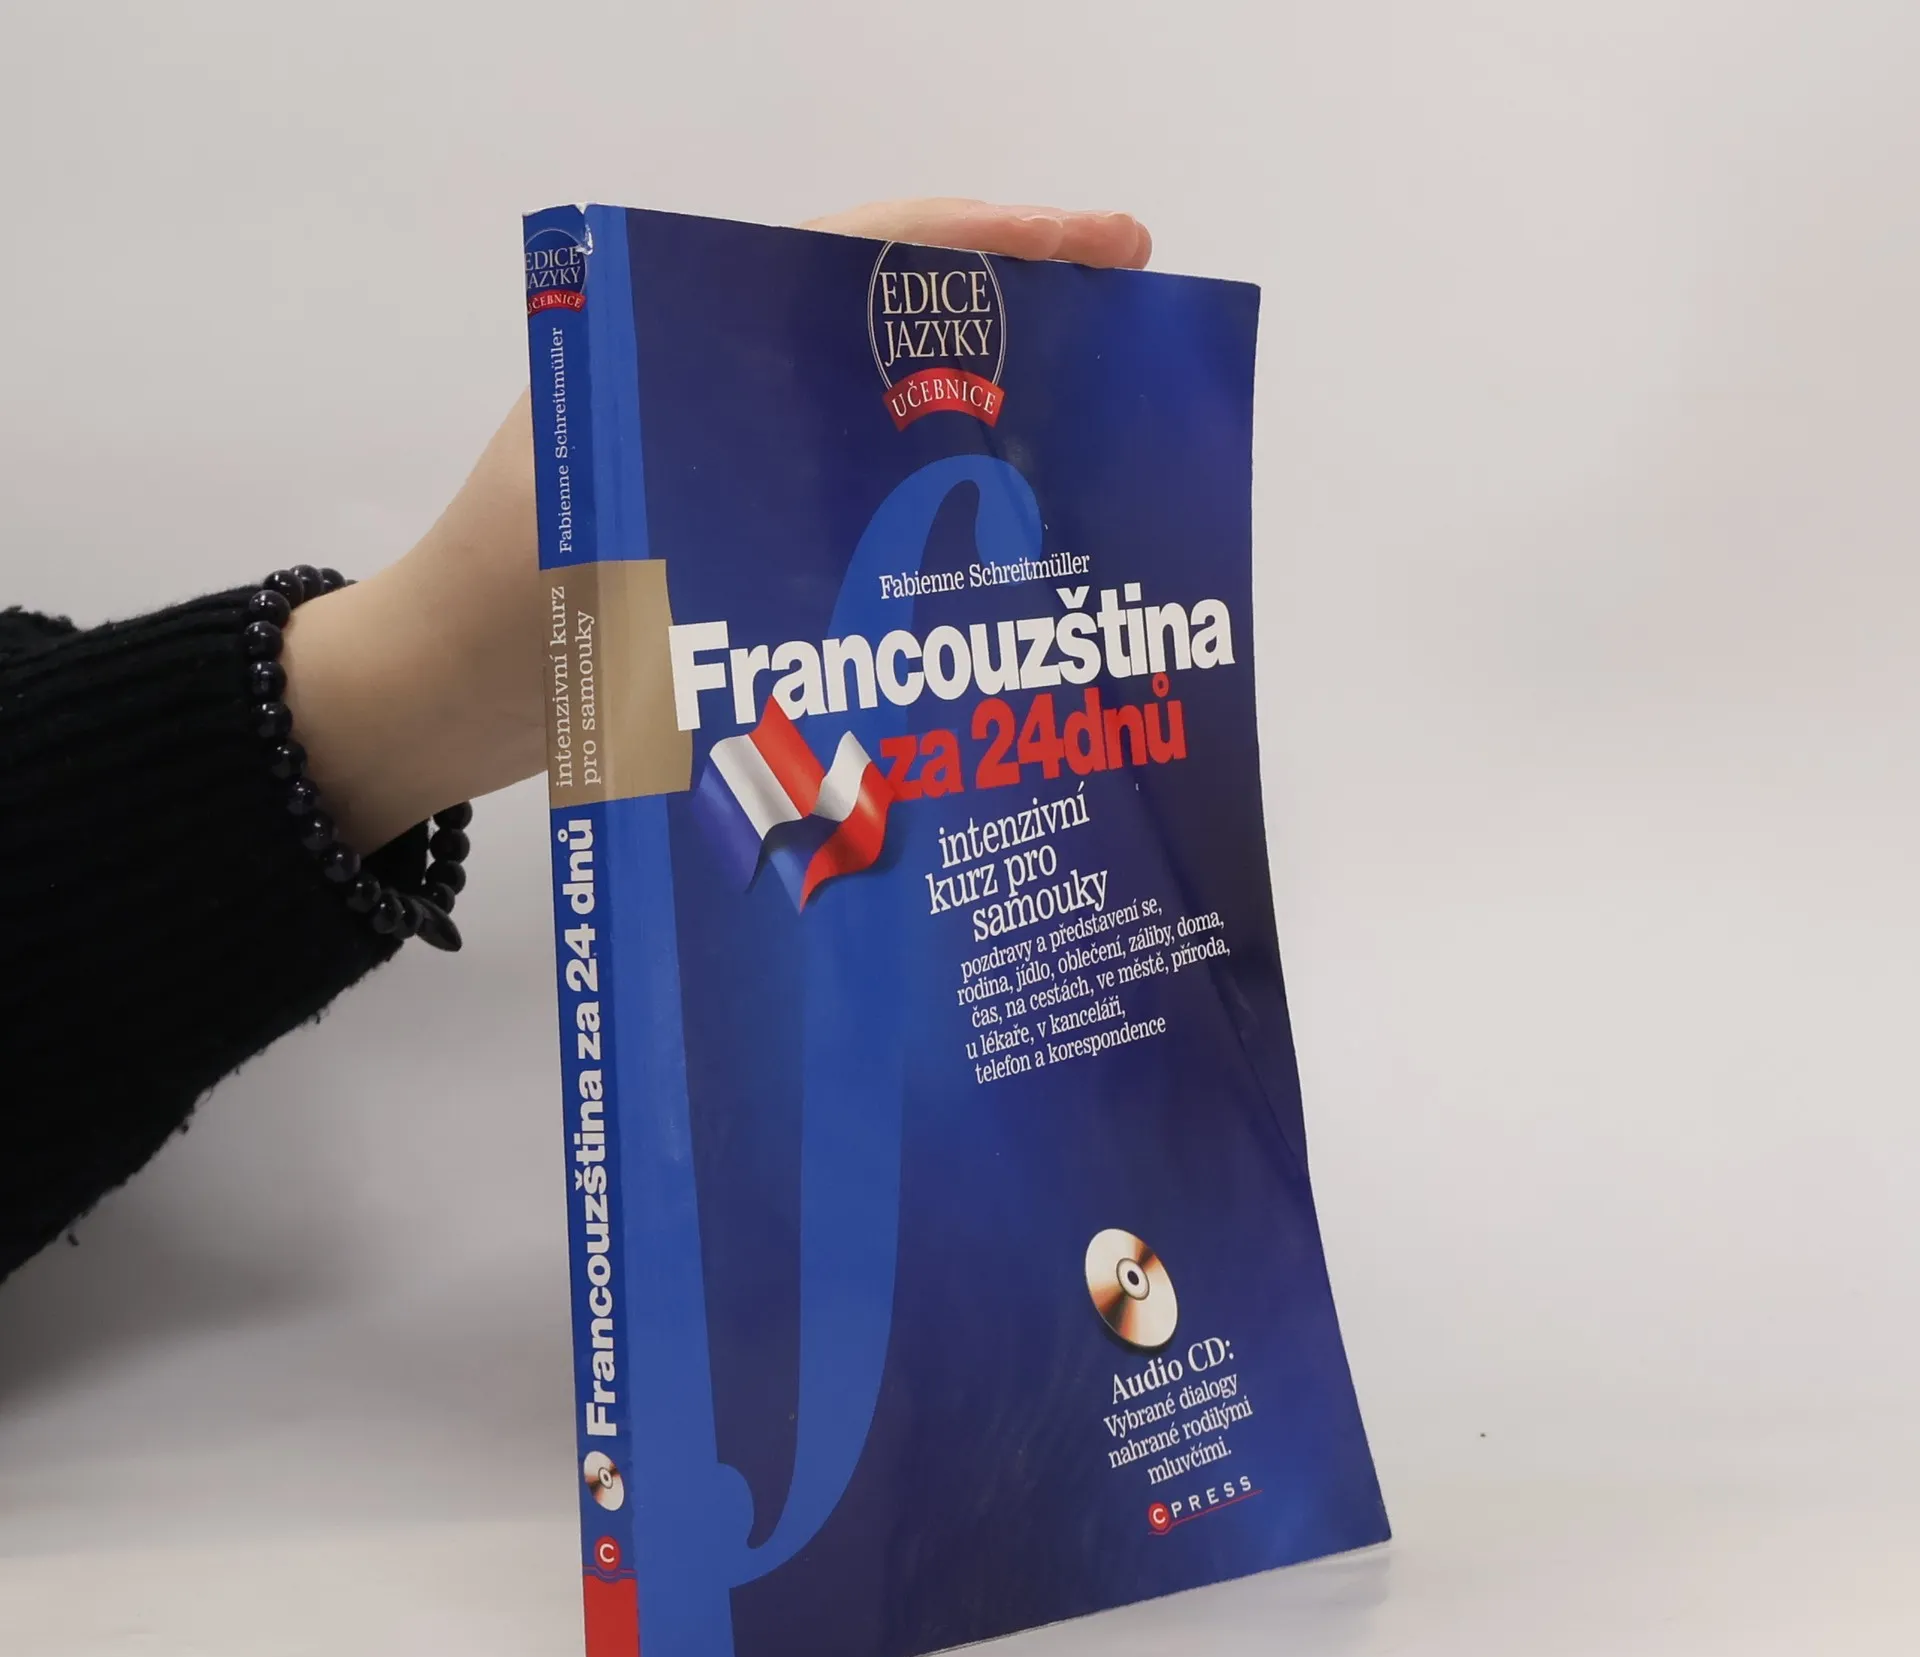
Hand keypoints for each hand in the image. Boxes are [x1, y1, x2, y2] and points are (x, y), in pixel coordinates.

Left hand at [282, 199, 1151, 850]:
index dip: (995, 242)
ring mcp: (725, 455)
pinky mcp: (731, 530)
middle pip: (889, 319)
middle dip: (1016, 312)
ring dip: (984, 407)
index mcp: (680, 330)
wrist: (422, 698)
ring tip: (1096, 430)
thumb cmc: (501, 612)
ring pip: (878, 407)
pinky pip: (849, 494)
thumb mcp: (613, 531)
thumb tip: (915, 510)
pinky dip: (927, 505)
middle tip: (1135, 333)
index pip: (861, 253)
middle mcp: (714, 377)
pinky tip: (1002, 546)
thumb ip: (733, 495)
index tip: (1112, 245)